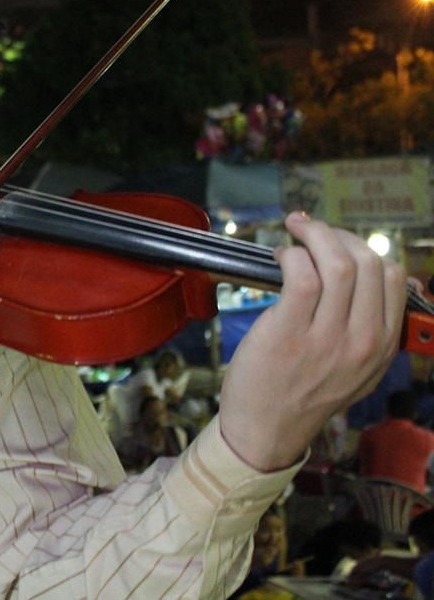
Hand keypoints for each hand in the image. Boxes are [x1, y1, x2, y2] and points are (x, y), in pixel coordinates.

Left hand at [218, 212, 405, 471]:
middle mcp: (362, 340)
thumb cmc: (304, 392)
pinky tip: (280, 258)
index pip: (393, 278)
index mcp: (382, 345)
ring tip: (295, 234)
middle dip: (338, 235)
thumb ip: (375, 328)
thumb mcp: (359, 369)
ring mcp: (327, 337)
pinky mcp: (288, 333)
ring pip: (337, 263)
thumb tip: (394, 282)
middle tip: (311, 232)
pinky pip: (302, 276)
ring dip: (314, 236)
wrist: (266, 429)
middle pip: (369, 263)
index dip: (364, 248)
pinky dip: (292, 255)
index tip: (339, 243)